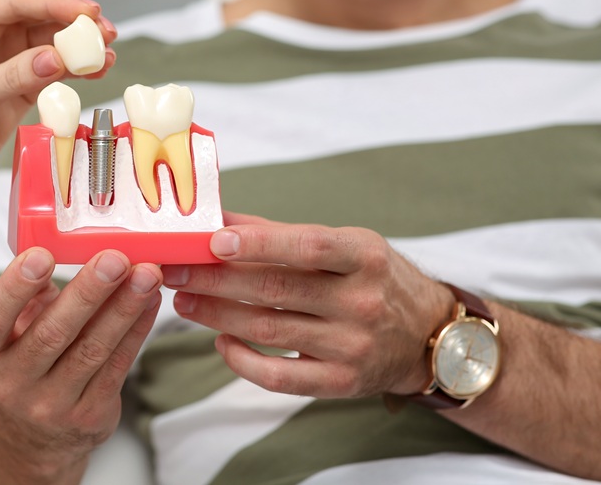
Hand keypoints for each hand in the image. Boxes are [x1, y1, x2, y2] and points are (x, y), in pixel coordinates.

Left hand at [0, 0, 116, 186]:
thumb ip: (16, 75)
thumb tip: (57, 58)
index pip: (18, 1)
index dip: (56, 3)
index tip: (89, 12)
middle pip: (42, 11)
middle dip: (75, 20)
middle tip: (106, 33)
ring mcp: (10, 54)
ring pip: (54, 38)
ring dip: (81, 45)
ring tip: (107, 55)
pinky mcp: (24, 79)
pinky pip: (57, 65)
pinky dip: (78, 67)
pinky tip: (98, 70)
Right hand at [0, 248, 161, 473]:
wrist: (34, 431)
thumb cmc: (26, 360)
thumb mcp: (12, 329)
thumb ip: (31, 295)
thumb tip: (65, 253)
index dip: (14, 287)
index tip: (41, 254)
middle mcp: (12, 382)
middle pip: (52, 333)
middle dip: (88, 292)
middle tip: (114, 259)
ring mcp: (51, 403)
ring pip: (92, 349)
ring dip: (124, 307)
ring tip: (145, 275)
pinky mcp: (88, 415)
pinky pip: (117, 365)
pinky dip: (137, 328)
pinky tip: (149, 301)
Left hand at [162, 212, 453, 397]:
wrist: (425, 336)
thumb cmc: (371, 278)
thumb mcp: (342, 244)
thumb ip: (277, 233)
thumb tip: (216, 216)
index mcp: (364, 256)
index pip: (308, 246)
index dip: (259, 243)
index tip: (214, 239)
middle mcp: (362, 301)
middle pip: (275, 289)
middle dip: (215, 279)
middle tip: (174, 270)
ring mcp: (353, 346)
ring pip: (268, 329)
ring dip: (216, 314)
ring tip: (184, 300)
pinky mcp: (341, 382)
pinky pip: (279, 377)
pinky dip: (242, 360)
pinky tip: (220, 341)